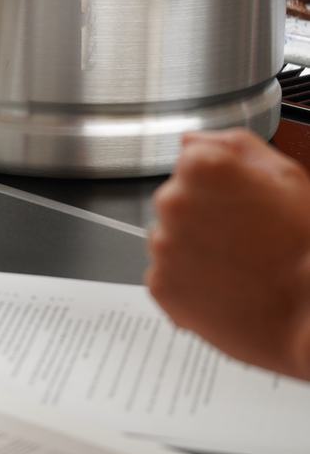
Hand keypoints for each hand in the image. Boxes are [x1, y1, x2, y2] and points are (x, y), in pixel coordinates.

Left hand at [148, 129, 309, 380]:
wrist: (309, 313)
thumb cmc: (305, 244)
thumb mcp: (286, 176)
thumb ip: (232, 146)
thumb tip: (191, 140)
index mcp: (201, 168)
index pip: (191, 162)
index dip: (220, 184)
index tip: (240, 202)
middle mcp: (172, 201)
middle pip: (176, 200)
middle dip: (202, 215)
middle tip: (243, 239)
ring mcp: (162, 245)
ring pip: (169, 238)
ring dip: (191, 248)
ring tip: (235, 266)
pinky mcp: (160, 285)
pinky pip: (165, 275)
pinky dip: (185, 281)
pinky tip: (221, 286)